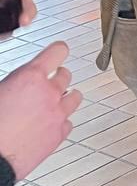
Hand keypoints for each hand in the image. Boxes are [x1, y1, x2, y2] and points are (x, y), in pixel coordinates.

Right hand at [0, 41, 81, 178]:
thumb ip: (13, 82)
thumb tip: (14, 83)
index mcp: (30, 77)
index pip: (58, 51)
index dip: (57, 51)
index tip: (58, 52)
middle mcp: (49, 93)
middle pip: (66, 74)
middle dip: (56, 77)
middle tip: (46, 83)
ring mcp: (57, 114)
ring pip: (75, 96)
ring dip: (65, 97)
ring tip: (53, 102)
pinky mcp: (59, 134)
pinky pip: (68, 122)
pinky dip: (61, 121)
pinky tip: (49, 124)